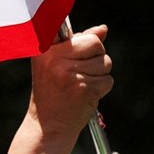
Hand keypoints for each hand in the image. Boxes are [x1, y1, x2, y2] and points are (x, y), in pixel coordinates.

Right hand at [29, 24, 112, 141]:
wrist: (47, 124)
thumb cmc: (52, 92)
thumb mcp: (56, 64)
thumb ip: (78, 44)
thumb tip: (103, 29)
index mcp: (46, 50)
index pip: (82, 35)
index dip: (87, 42)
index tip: (79, 53)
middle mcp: (56, 59)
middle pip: (97, 44)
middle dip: (96, 58)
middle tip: (80, 73)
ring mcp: (69, 73)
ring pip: (105, 63)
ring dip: (99, 75)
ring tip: (81, 85)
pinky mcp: (83, 87)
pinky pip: (107, 80)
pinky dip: (102, 89)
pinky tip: (85, 95)